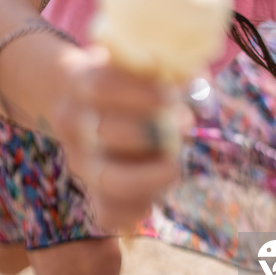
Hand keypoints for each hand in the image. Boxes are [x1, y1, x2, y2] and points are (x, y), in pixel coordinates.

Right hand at [52, 45, 192, 232]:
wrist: (84, 100)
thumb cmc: (125, 77)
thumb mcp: (137, 61)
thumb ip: (167, 66)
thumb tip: (200, 81)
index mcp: (81, 82)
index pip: (102, 86)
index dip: (140, 93)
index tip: (172, 94)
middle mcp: (74, 123)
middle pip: (105, 133)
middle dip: (151, 132)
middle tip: (186, 123)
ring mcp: (81, 159)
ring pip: (107, 179)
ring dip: (148, 177)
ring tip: (174, 166)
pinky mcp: (91, 190)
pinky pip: (108, 213)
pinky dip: (134, 211)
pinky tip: (153, 200)